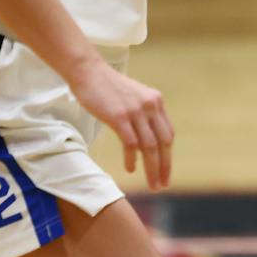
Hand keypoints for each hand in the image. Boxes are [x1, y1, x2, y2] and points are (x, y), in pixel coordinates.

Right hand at [70, 62, 173, 189]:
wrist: (88, 71)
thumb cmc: (107, 86)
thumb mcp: (133, 97)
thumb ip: (143, 113)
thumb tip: (147, 134)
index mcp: (156, 102)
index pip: (168, 134)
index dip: (168, 155)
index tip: (166, 172)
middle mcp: (151, 107)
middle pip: (164, 143)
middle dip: (164, 166)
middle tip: (162, 185)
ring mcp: (136, 112)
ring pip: (150, 147)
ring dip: (152, 168)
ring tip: (151, 184)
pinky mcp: (119, 117)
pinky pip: (131, 144)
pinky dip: (132, 159)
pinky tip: (131, 169)